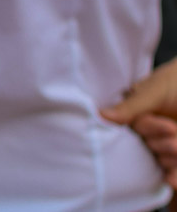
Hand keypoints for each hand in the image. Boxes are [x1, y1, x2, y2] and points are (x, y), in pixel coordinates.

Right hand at [103, 59, 176, 183]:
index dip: (151, 129)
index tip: (169, 126)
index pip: (136, 129)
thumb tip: (99, 115)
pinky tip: (171, 179)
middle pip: (148, 146)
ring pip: (161, 160)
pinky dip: (172, 177)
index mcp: (138, 112)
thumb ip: (130, 107)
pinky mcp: (175, 156)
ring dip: (172, 158)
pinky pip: (170, 172)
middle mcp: (150, 129)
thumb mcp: (155, 91)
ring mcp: (165, 143)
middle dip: (164, 144)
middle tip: (175, 130)